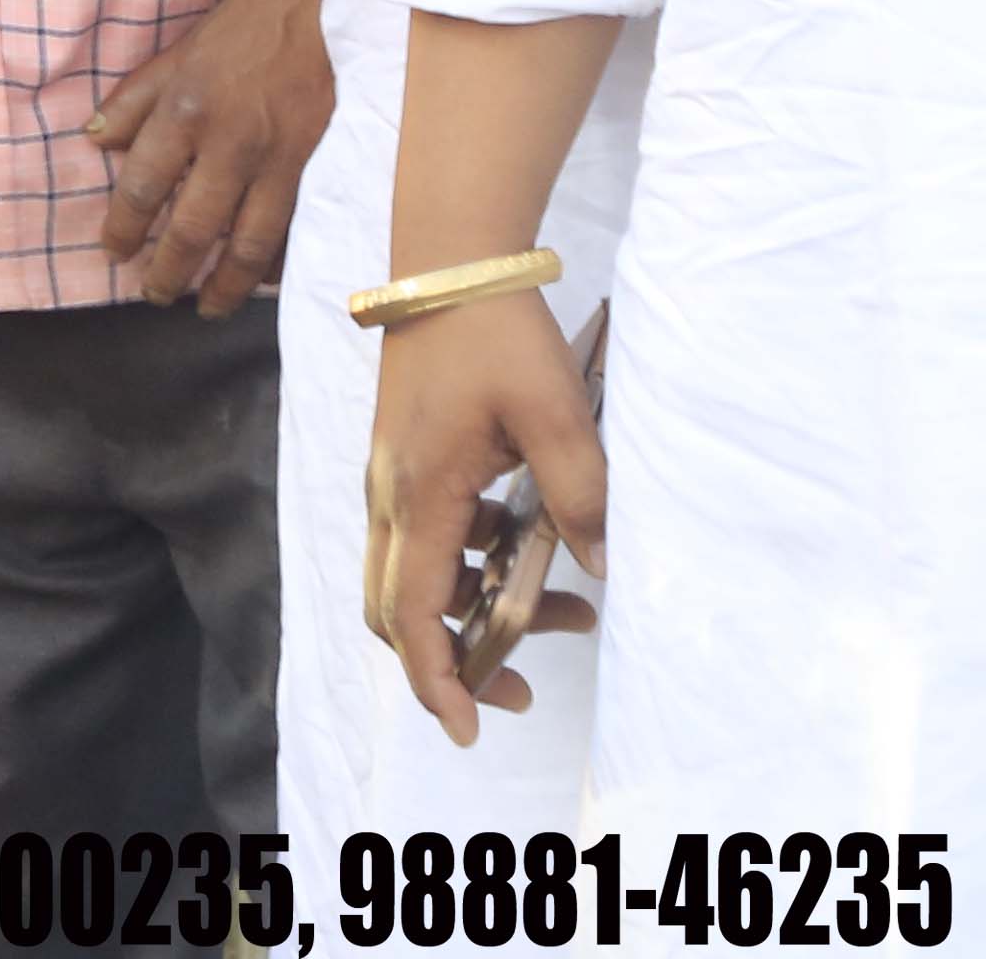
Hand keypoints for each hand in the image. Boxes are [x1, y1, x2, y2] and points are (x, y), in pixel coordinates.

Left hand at [88, 0, 337, 310]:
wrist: (323, 9)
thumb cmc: (245, 28)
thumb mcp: (177, 54)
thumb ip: (135, 101)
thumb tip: (94, 140)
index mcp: (185, 111)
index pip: (142, 186)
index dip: (124, 227)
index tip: (113, 252)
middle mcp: (228, 144)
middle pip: (194, 227)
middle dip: (171, 271)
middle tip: (154, 295)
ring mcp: (278, 160)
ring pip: (249, 243)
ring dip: (225, 284)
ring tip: (206, 307)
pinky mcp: (319, 168)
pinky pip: (295, 231)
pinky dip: (277, 264)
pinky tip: (262, 282)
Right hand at [371, 286, 606, 742]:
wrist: (449, 265)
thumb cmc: (497, 337)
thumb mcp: (557, 416)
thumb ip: (581, 496)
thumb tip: (599, 570)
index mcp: (422, 494)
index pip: (413, 613)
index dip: (437, 679)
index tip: (469, 727)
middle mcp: (393, 496)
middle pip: (394, 609)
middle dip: (450, 663)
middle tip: (514, 692)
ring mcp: (393, 478)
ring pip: (409, 576)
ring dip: (470, 613)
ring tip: (560, 616)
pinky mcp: (405, 462)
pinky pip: (423, 540)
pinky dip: (468, 569)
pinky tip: (527, 547)